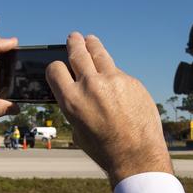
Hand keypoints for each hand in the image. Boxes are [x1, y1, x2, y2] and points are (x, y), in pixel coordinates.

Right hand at [46, 33, 172, 186]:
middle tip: (74, 38)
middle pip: (77, 53)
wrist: (136, 155)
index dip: (56, 68)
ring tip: (90, 40)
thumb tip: (76, 91)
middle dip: (74, 43)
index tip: (60, 68)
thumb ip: (75, 105)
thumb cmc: (104, 148)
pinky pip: (118, 72)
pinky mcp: (132, 81)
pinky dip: (114, 74)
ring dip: (93, 45)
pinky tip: (114, 82)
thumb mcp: (78, 129)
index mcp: (71, 99)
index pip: (55, 68)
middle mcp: (90, 85)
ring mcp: (113, 80)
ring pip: (100, 53)